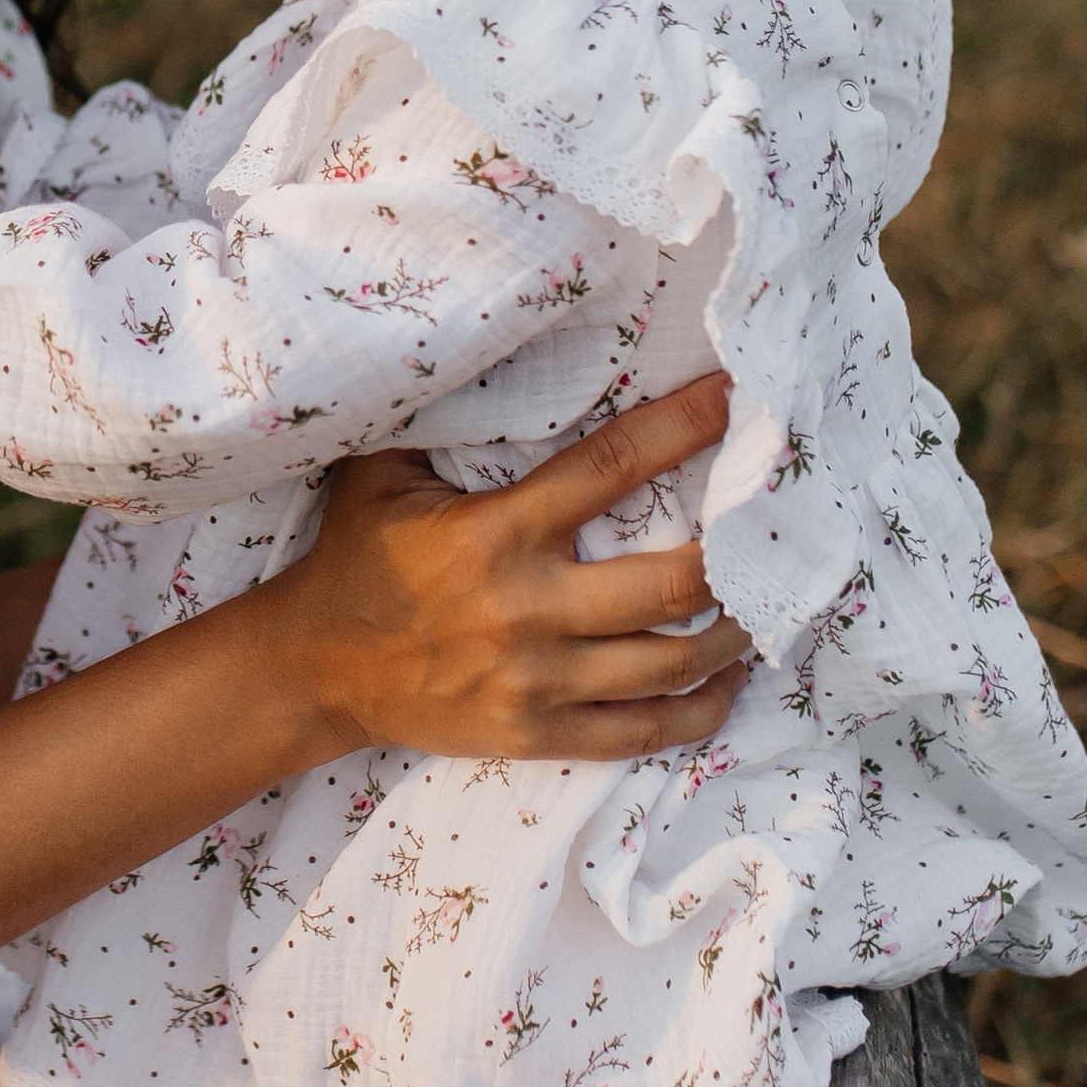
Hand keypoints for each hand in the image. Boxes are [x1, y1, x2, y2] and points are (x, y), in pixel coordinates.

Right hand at [257, 373, 751, 767]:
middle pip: (670, 583)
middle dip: (734, 556)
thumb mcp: (383, 473)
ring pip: (670, 664)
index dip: (682, 429)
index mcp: (495, 532)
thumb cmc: (356, 557)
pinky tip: (729, 683)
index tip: (736, 401)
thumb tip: (502, 351)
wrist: (313, 669)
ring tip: (761, 607)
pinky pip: (642, 731)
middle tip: (774, 530)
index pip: (611, 468)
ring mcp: (536, 681)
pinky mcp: (537, 735)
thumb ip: (446, 424)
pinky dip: (699, 709)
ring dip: (731, 635)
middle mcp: (526, 608)